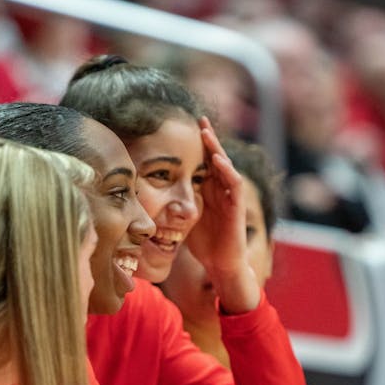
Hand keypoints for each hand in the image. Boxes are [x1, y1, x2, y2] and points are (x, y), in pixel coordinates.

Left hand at [183, 117, 259, 311]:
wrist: (221, 265)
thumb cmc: (204, 244)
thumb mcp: (185, 218)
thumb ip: (175, 203)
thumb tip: (147, 196)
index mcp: (209, 191)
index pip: (204, 162)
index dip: (197, 146)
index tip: (185, 127)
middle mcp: (221, 190)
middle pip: (216, 158)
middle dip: (209, 139)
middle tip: (199, 119)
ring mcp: (231, 198)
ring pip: (226, 167)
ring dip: (217, 149)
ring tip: (207, 133)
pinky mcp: (237, 209)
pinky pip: (235, 186)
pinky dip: (227, 172)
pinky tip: (217, 161)